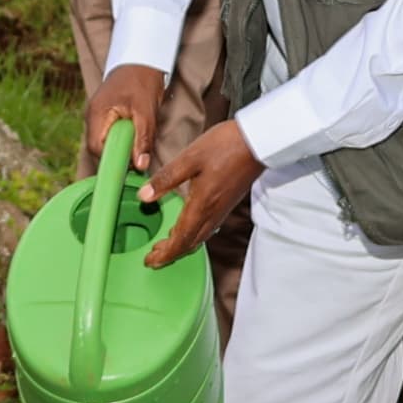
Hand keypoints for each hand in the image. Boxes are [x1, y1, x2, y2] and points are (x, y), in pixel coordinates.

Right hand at [85, 63, 166, 180]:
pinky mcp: (104, 117)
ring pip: (103, 143)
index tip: (130, 166)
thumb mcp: (147, 112)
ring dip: (120, 149)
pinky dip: (120, 142)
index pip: (95, 147)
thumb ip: (143, 139)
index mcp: (97, 113)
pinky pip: (108, 135)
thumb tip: (140, 166)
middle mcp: (92, 116)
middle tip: (137, 161)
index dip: (111, 159)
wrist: (142, 60)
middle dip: (116, 157)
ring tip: (138, 152)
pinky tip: (134, 142)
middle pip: (97, 147)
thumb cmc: (142, 81)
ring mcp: (96, 116)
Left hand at [138, 116, 261, 265]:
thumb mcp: (190, 158)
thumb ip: (166, 179)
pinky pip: (208, 227)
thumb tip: (144, 196)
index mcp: (201, 205)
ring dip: (182, 245)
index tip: (150, 261)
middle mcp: (213, 212)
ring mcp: (222, 209)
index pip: (180, 239)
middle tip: (154, 257)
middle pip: (190, 243)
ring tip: (166, 244)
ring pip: (200, 236)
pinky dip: (194, 234)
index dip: (164, 253)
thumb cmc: (226, 146)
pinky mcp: (227, 202)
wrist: (258, 142)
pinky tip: (188, 226)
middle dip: (171, 253)